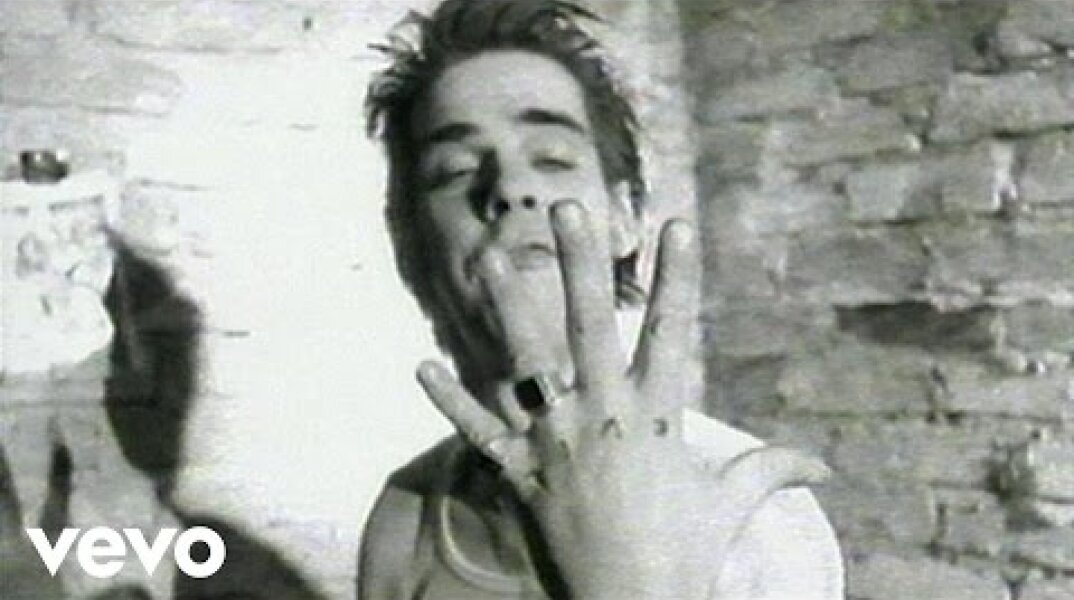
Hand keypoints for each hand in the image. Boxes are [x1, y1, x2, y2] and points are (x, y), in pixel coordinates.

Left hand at [417, 201, 828, 599]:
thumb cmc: (685, 554)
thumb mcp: (730, 504)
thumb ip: (771, 471)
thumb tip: (825, 468)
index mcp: (657, 415)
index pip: (674, 330)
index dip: (678, 275)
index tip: (676, 224)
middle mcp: (602, 415)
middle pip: (590, 325)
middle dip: (579, 264)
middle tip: (566, 210)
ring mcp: (556, 442)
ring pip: (526, 363)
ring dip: (507, 308)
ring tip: (486, 257)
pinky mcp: (522, 473)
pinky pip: (481, 434)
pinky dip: (452, 403)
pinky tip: (421, 368)